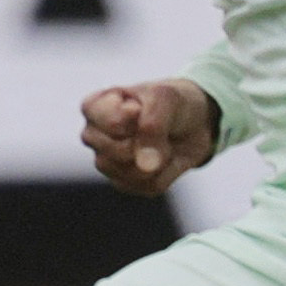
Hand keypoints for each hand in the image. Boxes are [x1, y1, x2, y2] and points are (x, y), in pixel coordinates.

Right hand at [82, 79, 218, 195]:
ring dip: (160, 157)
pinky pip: (150, 186)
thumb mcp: (165, 99)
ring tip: (162, 140)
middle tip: (158, 124)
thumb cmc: (170, 104)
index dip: (139, 119)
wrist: (192, 122)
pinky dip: (168, 171)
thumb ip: (152, 127)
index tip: (143, 106)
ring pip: (133, 173)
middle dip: (148, 140)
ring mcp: (106, 163)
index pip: (113, 123)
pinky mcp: (125, 183)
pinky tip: (165, 157)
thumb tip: (145, 167)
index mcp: (93, 108)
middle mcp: (93, 136)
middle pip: (118, 152)